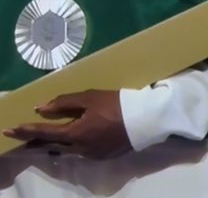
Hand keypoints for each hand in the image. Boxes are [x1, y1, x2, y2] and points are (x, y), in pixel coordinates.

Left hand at [3, 90, 130, 159]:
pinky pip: (80, 151)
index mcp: (75, 133)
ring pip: (66, 150)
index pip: (45, 132)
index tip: (10, 130)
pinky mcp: (103, 155)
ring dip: (53, 143)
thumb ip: (65, 103)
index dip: (27, 130)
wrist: (148, 120)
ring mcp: (92, 154)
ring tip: (44, 138)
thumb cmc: (118, 105)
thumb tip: (41, 108)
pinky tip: (73, 139)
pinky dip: (72, 145)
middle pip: (52, 145)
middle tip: (21, 136)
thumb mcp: (91, 98)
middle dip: (35, 140)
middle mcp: (80, 148)